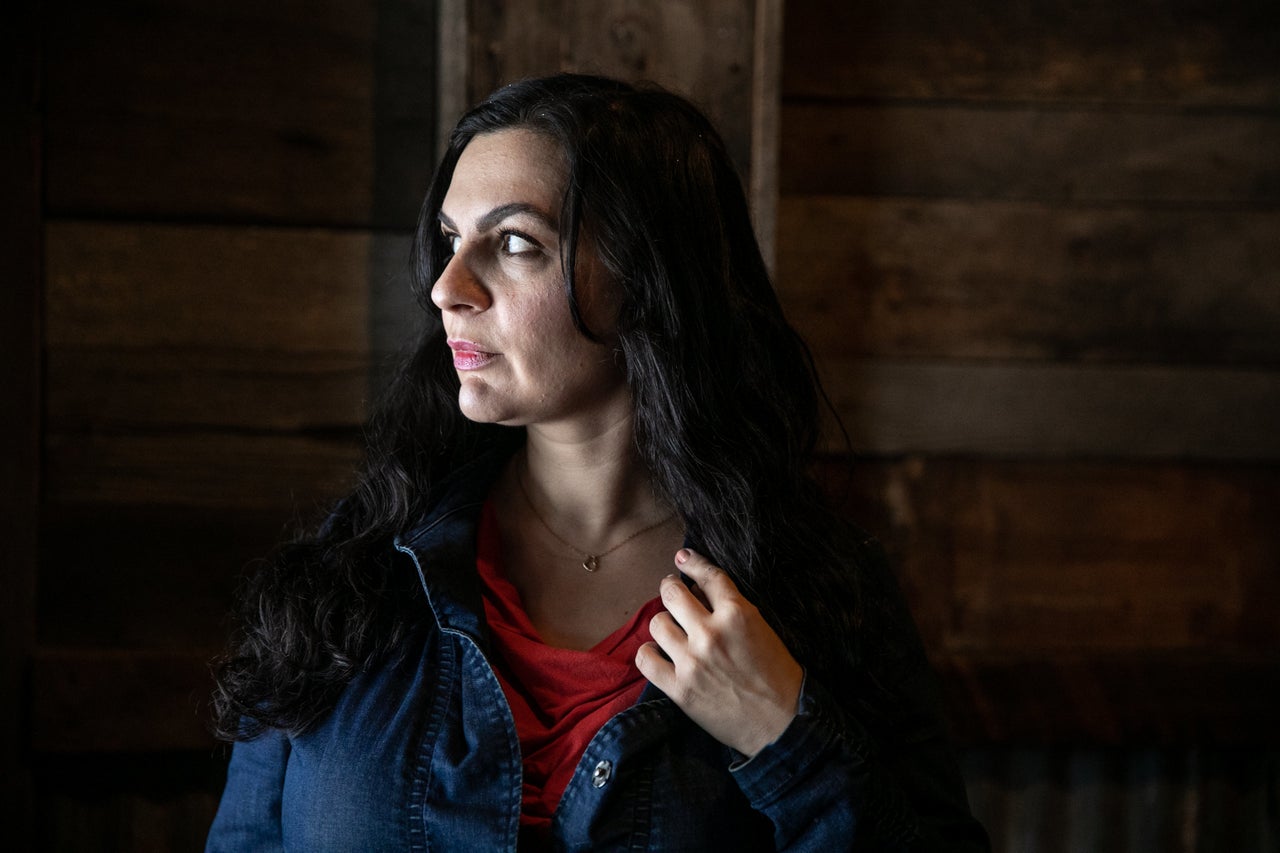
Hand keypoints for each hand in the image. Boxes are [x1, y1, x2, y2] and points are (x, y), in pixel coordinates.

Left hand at [635, 548, 803, 756]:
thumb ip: (733, 609)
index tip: (682, 559)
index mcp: (738, 614)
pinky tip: (658, 654)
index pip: (708, 576)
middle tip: (672, 591)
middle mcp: (711, 632)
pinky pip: (645, 658)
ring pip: (657, 623)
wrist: (781, 725)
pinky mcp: (679, 688)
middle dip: (670, 588)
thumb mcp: (762, 630)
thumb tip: (700, 590)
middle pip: (672, 593)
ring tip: (672, 630)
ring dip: (664, 624)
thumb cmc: (778, 677)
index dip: (692, 563)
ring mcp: (692, 660)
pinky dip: (648, 653)